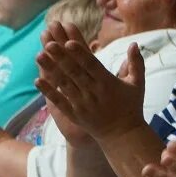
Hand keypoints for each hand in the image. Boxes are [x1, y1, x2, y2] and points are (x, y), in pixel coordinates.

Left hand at [35, 21, 146, 141]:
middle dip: (62, 57)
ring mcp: (82, 104)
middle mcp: (94, 92)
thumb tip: (134, 43)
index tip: (70, 41)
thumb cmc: (131, 106)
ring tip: (39, 56)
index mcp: (108, 83)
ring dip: (51, 70)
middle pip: (75, 72)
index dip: (81, 54)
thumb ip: (136, 63)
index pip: (92, 65)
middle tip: (49, 44)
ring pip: (64, 84)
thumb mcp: (138, 84)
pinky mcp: (75, 114)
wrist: (122, 135)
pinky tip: (37, 81)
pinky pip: (59, 102)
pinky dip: (48, 91)